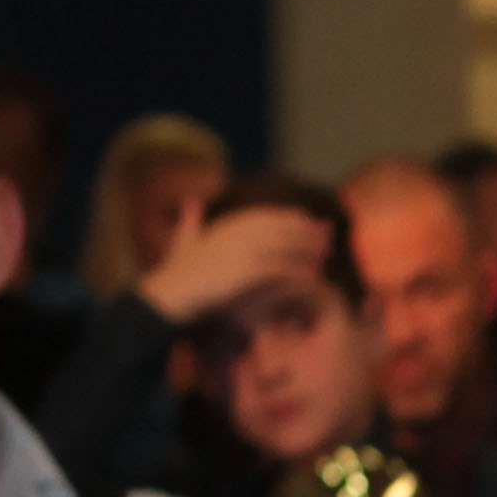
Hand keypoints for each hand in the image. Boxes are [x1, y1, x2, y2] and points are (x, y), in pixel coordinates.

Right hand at [132, 200, 330, 327]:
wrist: (167, 295)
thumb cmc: (175, 274)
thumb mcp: (183, 242)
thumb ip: (190, 222)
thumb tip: (190, 200)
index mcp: (225, 226)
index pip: (265, 215)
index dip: (289, 217)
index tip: (307, 220)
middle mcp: (235, 233)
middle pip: (280, 227)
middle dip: (306, 231)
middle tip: (329, 237)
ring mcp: (241, 251)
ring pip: (285, 245)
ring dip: (308, 249)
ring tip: (327, 255)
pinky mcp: (245, 272)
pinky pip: (281, 269)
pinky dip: (298, 272)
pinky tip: (314, 277)